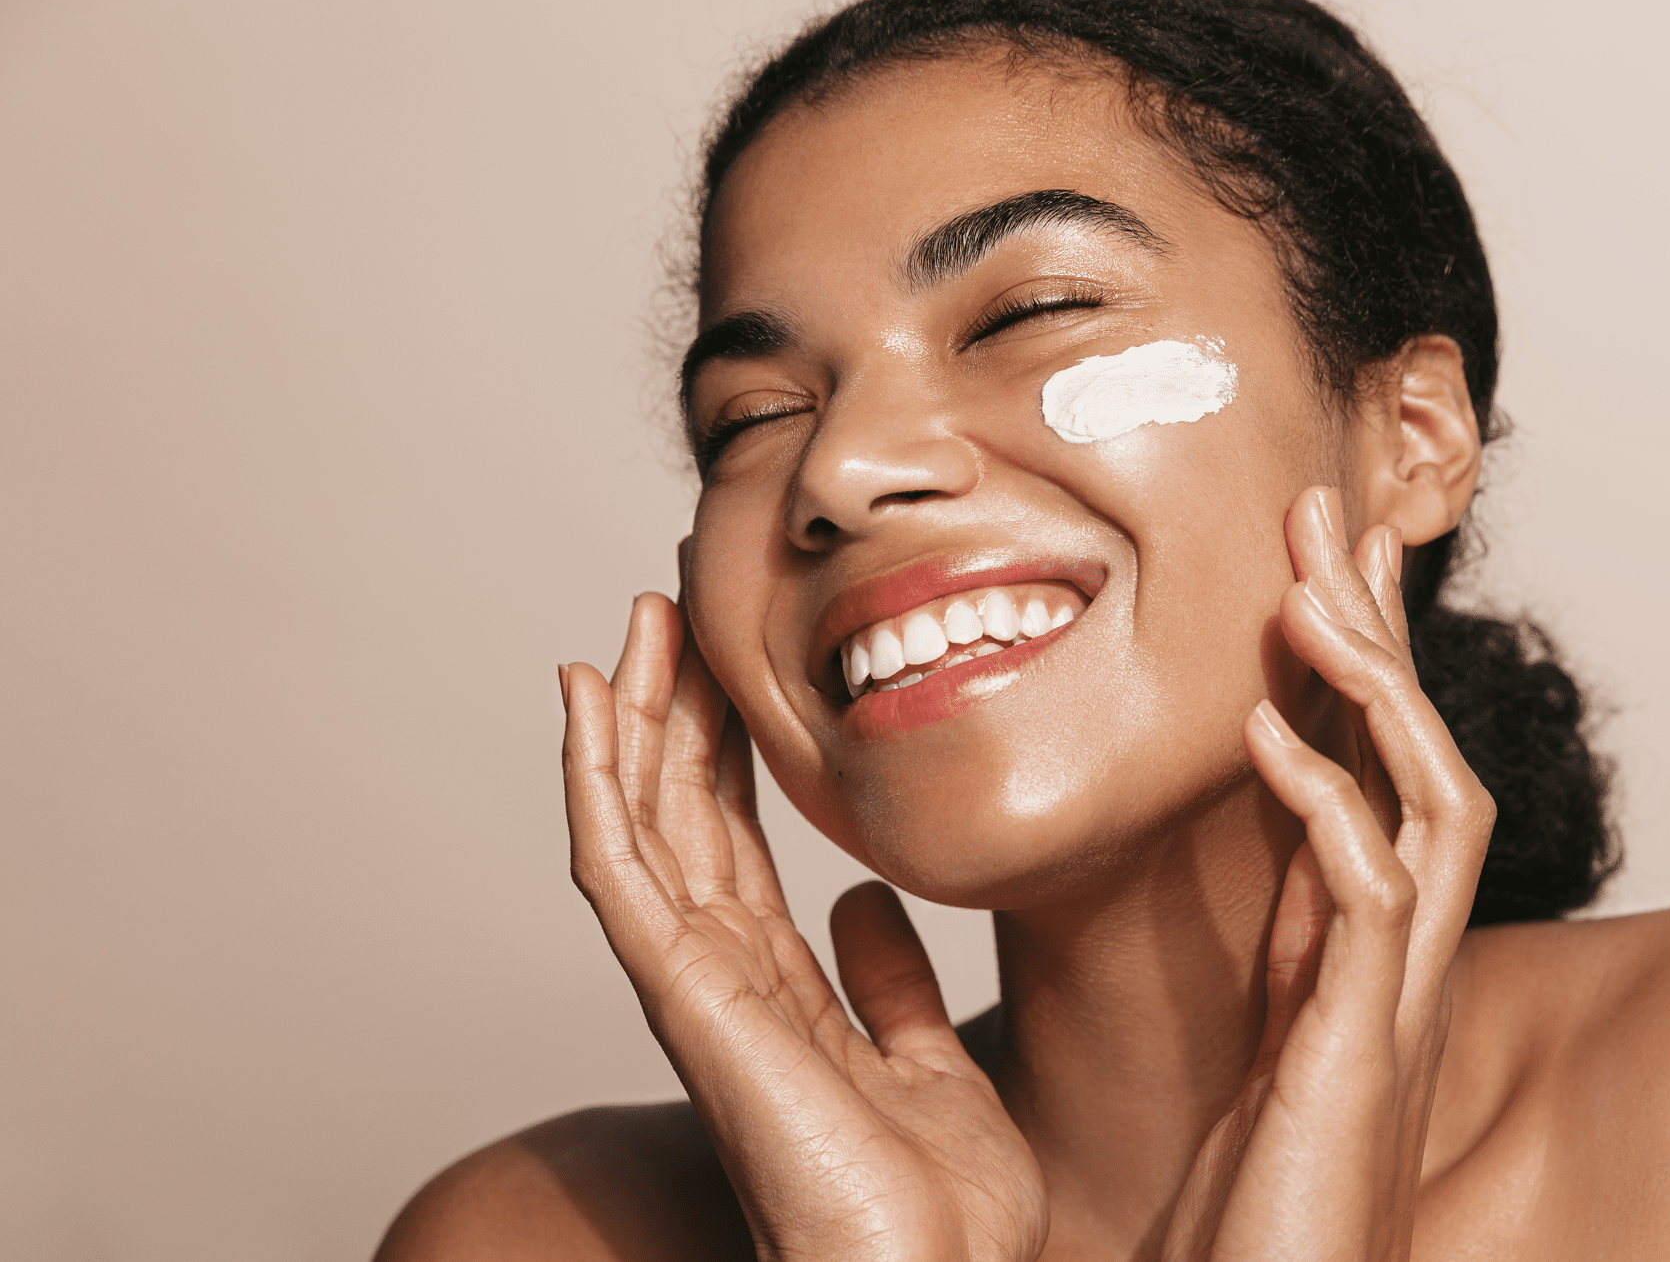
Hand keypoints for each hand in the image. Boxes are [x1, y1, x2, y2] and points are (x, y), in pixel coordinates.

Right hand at [561, 595, 1046, 1261]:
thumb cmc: (936, 1208)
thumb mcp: (929, 1061)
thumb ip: (892, 983)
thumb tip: (868, 901)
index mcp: (777, 992)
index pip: (733, 845)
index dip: (724, 754)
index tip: (729, 668)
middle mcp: (721, 981)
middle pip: (679, 819)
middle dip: (672, 713)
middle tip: (669, 611)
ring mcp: (693, 986)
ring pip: (641, 824)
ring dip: (630, 720)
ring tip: (631, 626)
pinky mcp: (683, 995)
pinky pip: (620, 868)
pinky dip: (596, 779)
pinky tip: (590, 700)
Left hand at [1162, 486, 1494, 1260]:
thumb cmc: (1257, 1215)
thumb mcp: (1269, 1053)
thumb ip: (1284, 961)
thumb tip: (1276, 880)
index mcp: (1368, 953)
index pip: (1383, 770)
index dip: (1364, 659)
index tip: (1325, 557)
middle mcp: (1403, 964)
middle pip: (1423, 756)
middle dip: (1378, 631)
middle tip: (1324, 511)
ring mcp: (1395, 1005)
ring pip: (1428, 804)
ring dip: (1371, 693)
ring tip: (1307, 593)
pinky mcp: (1362, 1053)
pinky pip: (1369, 902)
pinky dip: (1325, 809)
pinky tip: (1266, 742)